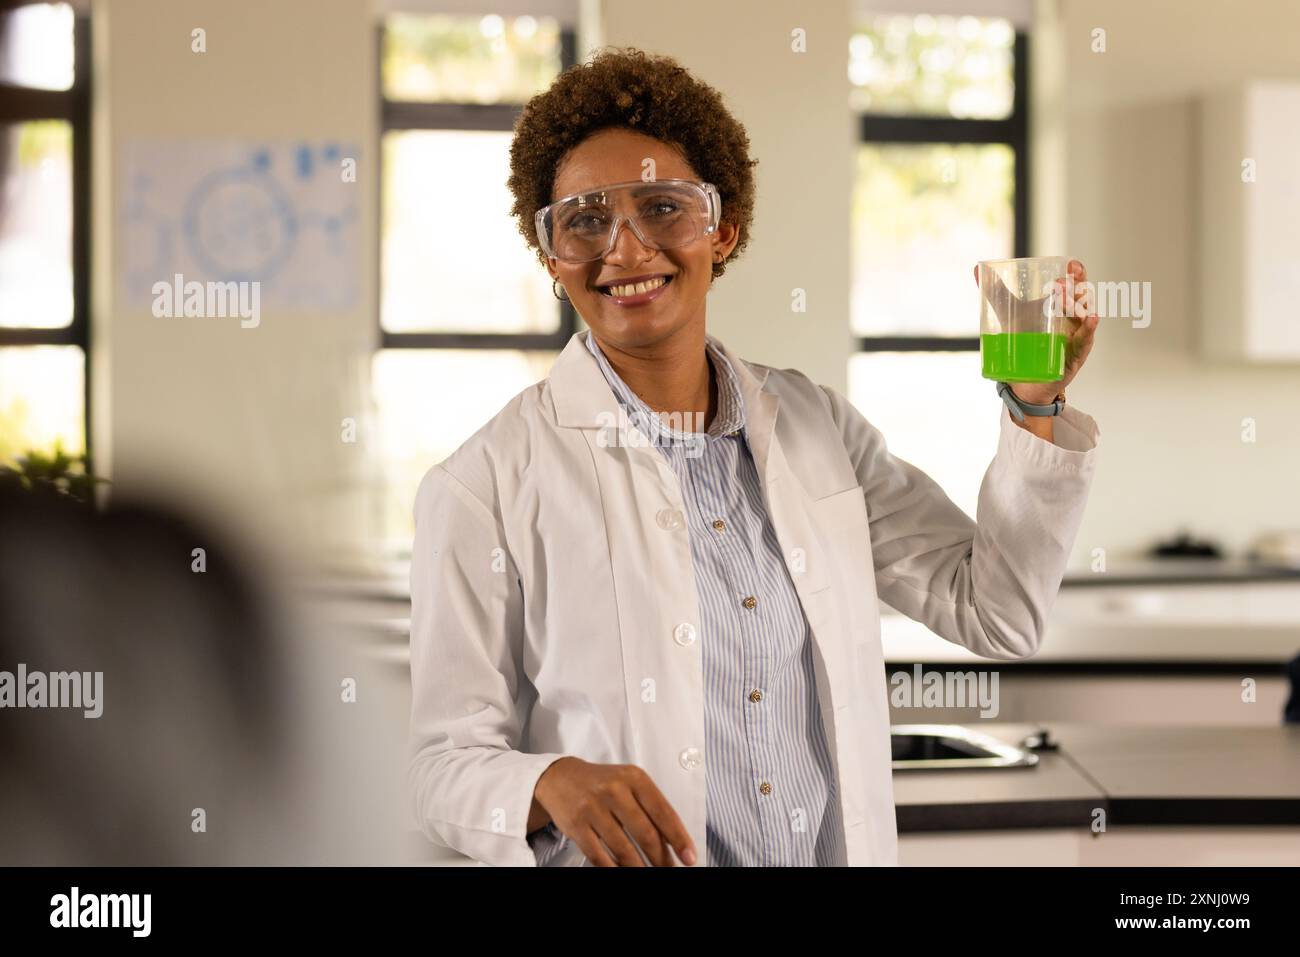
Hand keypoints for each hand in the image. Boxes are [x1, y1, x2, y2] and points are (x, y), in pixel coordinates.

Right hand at [531, 757, 696, 866]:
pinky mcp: (576, 826)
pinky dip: (614, 869)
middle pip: (645, 834)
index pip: (663, 812)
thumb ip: (650, 805)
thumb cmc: (602, 783)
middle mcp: (614, 790)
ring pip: (624, 850)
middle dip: (661, 858)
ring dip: (639, 868)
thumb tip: (673, 841)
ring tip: (648, 873)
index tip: (689, 857)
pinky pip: (600, 856)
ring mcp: (593, 808)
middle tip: (669, 870)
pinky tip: (622, 872)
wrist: (560, 778)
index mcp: (634, 778)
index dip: (678, 838)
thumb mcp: (629, 783)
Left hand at [974, 258, 1099, 405]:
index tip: (1070, 264)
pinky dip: (1089, 329)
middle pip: (1083, 295)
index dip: (1075, 272)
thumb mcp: (1009, 314)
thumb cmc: (1025, 341)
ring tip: (1066, 298)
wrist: (1026, 379)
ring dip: (1078, 304)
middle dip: (1077, 285)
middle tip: (1064, 279)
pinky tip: (1093, 319)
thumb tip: (978, 268)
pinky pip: (1086, 339)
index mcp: (1062, 303)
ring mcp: (1078, 334)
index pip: (1074, 282)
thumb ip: (995, 292)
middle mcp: (1074, 316)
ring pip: (1085, 315)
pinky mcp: (1077, 353)